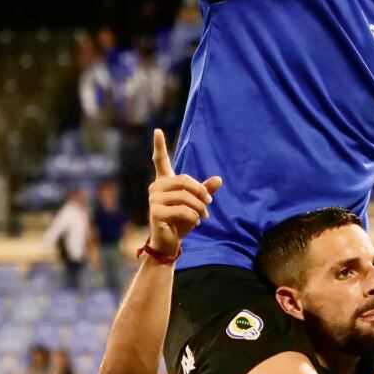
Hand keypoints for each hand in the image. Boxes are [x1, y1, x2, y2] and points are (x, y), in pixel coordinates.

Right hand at [147, 129, 221, 257]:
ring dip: (199, 207)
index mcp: (164, 182)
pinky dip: (193, 216)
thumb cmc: (181, 221)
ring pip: (185, 196)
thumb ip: (205, 191)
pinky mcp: (156, 212)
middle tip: (209, 205)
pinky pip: (182, 210)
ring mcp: (154, 200)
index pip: (160, 161)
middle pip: (184, 181)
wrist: (169, 243)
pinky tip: (195, 222)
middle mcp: (156, 187)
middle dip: (201, 192)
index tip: (157, 130)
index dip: (159, 146)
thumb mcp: (196, 204)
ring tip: (204, 216)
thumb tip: (219, 179)